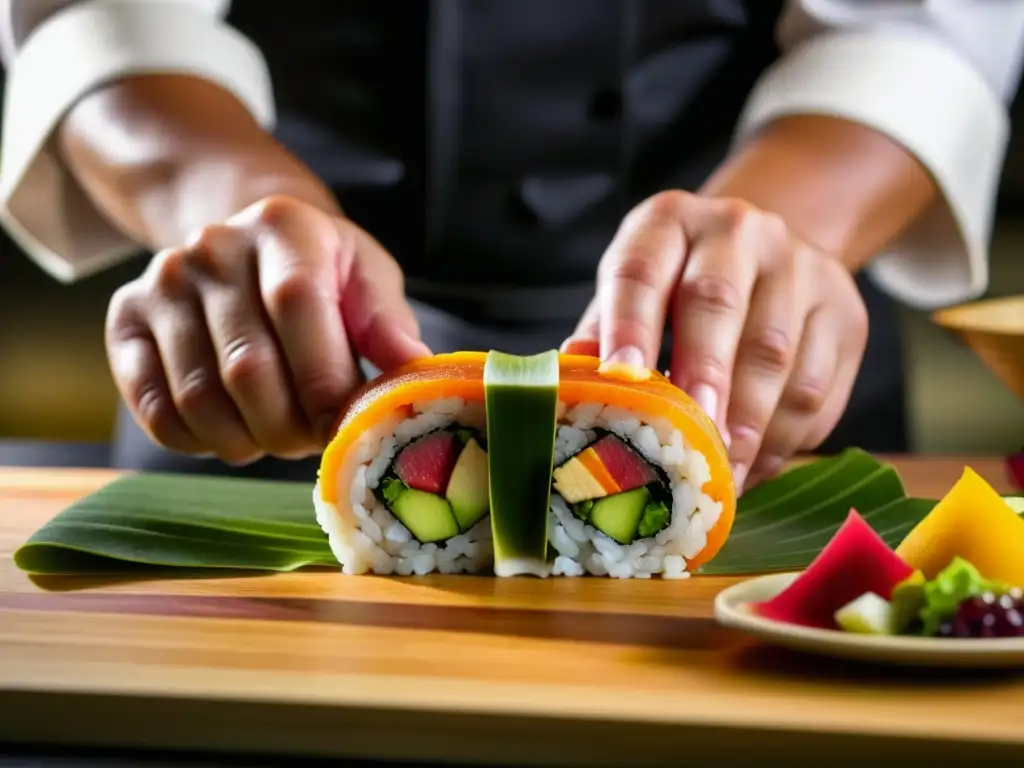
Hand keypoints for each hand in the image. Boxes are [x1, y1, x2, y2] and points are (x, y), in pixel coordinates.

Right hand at [106, 195, 431, 463]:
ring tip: (279, 436)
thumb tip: (413, 368)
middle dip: (291, 427)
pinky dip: (200, 442)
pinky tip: (233, 433)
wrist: (246, 241)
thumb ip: (387, 321)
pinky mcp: (124, 321)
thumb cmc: (320, 269)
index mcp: (283, 226)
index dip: (324, 382)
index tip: (347, 429)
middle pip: (247, 367)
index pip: (297, 306)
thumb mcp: (365, 275)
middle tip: (314, 441)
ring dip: (247, 441)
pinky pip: (156, 410)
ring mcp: (161, 283)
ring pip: (199, 399)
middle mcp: (212, 247)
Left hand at [564, 190, 867, 491]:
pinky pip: (819, 386)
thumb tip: (572, 390)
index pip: (641, 271)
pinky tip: (755, 463)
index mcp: (668, 222)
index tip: (622, 380)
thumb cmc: (678, 284)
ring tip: (722, 475)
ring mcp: (802, 267)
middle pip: (718, 303)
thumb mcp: (633, 292)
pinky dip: (785, 436)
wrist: (767, 250)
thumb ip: (604, 334)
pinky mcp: (846, 313)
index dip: (627, 327)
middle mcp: (738, 231)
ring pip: (777, 353)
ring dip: (747, 424)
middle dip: (703, 377)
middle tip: (691, 440)